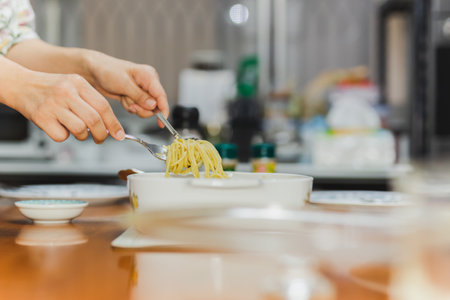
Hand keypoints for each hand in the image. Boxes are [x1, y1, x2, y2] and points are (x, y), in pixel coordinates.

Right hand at [5, 69, 123, 142]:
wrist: (21, 84)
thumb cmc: (52, 88)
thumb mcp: (74, 86)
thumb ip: (92, 102)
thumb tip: (111, 126)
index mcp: (78, 83)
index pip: (103, 106)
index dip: (114, 124)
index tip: (119, 135)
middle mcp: (66, 92)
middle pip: (94, 120)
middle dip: (102, 134)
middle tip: (100, 138)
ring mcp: (53, 105)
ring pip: (80, 129)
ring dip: (82, 136)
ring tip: (78, 130)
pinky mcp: (41, 117)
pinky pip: (62, 136)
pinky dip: (64, 136)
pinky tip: (59, 127)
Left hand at [84, 51, 168, 126]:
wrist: (93, 71)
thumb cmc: (107, 70)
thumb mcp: (124, 84)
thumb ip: (140, 96)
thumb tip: (153, 105)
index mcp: (149, 76)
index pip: (161, 96)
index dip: (163, 110)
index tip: (161, 122)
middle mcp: (148, 83)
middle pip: (154, 105)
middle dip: (141, 108)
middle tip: (130, 104)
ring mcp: (142, 90)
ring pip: (145, 108)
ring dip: (133, 107)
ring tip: (124, 97)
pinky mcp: (135, 96)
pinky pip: (137, 108)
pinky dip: (129, 106)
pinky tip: (122, 98)